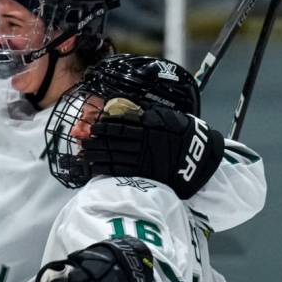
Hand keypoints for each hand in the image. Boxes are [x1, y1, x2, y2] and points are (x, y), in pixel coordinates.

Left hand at [82, 105, 223, 199]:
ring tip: (85, 155)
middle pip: (114, 142)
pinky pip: (121, 171)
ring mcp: (142, 158)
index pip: (121, 126)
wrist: (198, 155)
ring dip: (97, 155)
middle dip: (96, 142)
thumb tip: (128, 109)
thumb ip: (147, 114)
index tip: (94, 127)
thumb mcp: (167, 117)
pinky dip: (106, 169)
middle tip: (84, 141)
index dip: (105, 126)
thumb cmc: (182, 133)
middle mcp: (142, 142)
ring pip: (114, 156)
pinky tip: (95, 168)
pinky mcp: (144, 173)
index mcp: (147, 127)